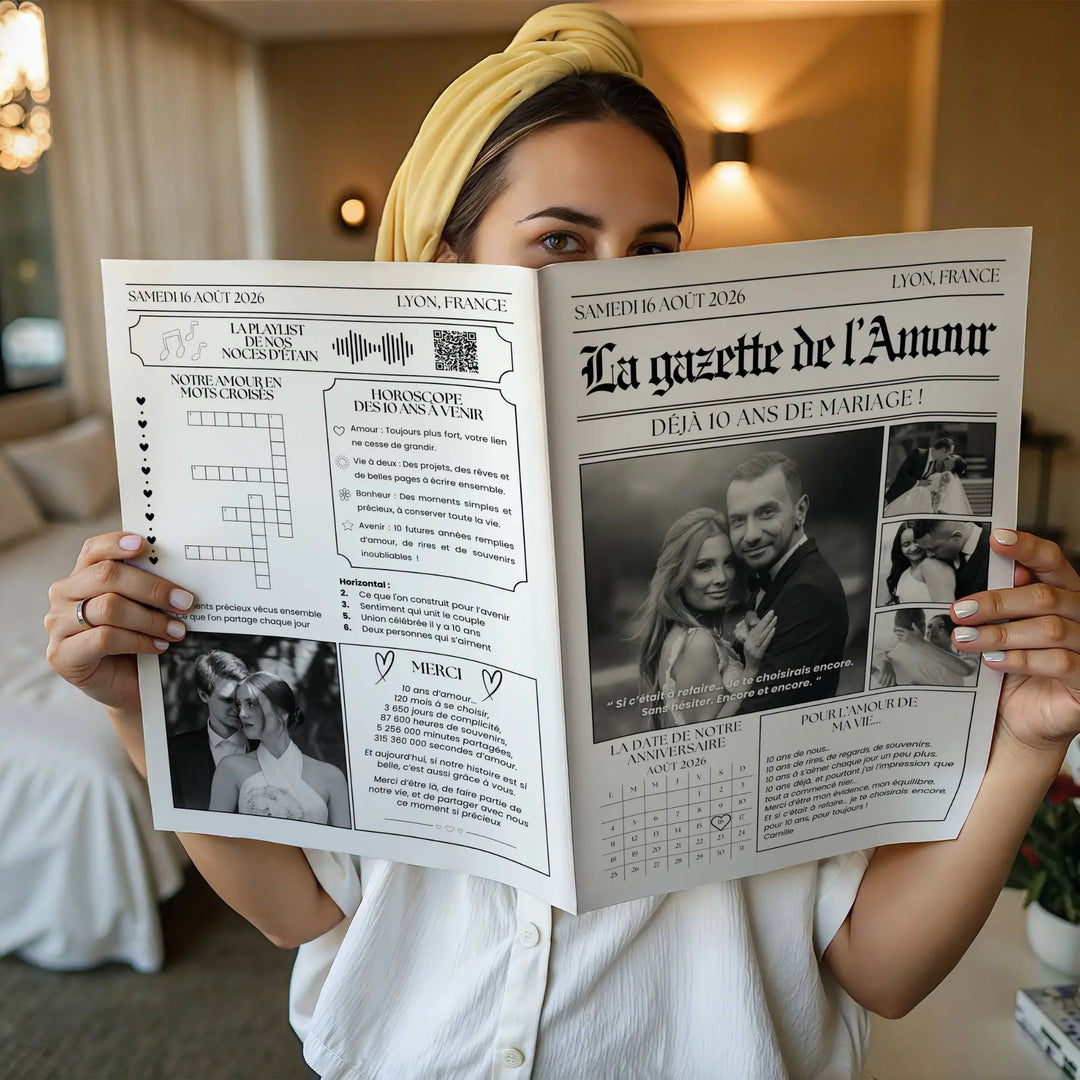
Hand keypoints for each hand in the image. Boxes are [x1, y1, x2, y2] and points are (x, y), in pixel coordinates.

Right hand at [45, 533, 194, 710]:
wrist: (129, 686)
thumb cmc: (137, 640)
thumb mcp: (143, 608)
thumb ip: (148, 588)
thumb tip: (180, 575)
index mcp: (82, 576)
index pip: (94, 550)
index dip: (117, 544)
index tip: (145, 546)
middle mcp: (63, 595)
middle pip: (106, 576)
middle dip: (153, 587)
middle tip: (185, 602)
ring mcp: (58, 625)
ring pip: (109, 607)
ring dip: (151, 619)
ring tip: (176, 630)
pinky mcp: (61, 655)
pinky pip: (105, 637)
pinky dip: (139, 640)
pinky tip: (159, 646)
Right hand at [743, 609, 776, 665]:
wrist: (750, 671)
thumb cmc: (752, 659)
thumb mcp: (751, 647)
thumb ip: (754, 638)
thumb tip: (760, 629)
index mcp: (747, 641)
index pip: (755, 629)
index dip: (762, 620)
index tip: (769, 614)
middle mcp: (749, 644)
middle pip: (758, 629)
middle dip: (766, 620)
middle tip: (772, 612)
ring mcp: (753, 649)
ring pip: (761, 635)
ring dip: (768, 626)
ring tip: (775, 619)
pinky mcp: (758, 654)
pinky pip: (764, 643)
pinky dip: (769, 636)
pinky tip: (773, 630)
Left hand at [949, 530, 1079, 751]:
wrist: (1021, 720)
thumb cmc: (1012, 669)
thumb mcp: (1003, 630)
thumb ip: (1003, 602)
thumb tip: (995, 570)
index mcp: (1064, 596)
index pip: (1052, 562)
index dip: (1027, 548)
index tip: (996, 539)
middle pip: (1045, 597)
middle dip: (996, 602)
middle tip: (958, 610)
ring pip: (1049, 629)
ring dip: (1000, 633)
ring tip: (965, 639)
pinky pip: (1059, 662)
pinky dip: (1021, 659)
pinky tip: (992, 661)